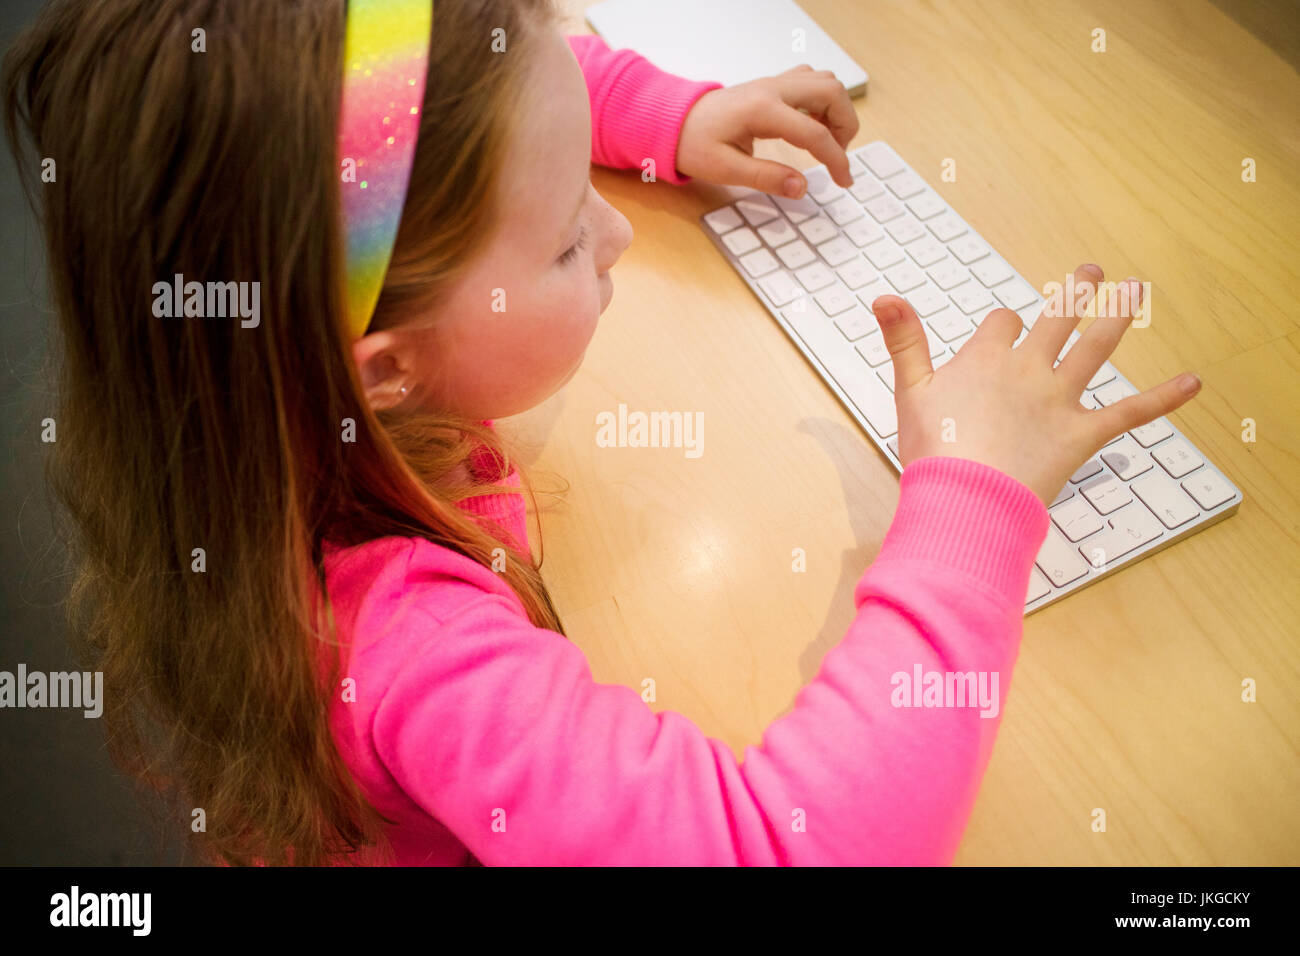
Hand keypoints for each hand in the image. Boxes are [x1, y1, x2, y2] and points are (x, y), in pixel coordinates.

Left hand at [676, 65, 858, 197]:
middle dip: (846, 125)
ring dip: (837, 110)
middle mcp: (772, 89)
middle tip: (839, 155)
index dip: (836, 159)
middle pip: (832, 91)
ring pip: (825, 81)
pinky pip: (811, 82)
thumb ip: (765, 178)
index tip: (844, 180)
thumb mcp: (725, 170)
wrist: (673, 121)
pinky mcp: (773, 85)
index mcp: (761, 110)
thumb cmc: (693, 144)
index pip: (814, 132)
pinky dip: (824, 102)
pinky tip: (814, 126)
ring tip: (828, 143)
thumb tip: (801, 187)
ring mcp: (774, 83)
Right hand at [871, 264, 1202, 505]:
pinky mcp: (1083, 434)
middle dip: (1073, 293)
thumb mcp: (910, 391)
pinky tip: (1193, 383)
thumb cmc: (933, 451)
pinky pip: (1131, 412)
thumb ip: (903, 341)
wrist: (965, 498)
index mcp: (985, 357)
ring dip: (1116, 316)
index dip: (1004, 326)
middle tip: (1091, 272)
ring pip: (1094, 348)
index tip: (1004, 333)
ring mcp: (1058, 399)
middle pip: (1055, 319)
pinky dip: (1164, 399)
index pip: (1002, 323)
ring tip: (1133, 290)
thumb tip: (884, 295)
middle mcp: (1027, 369)